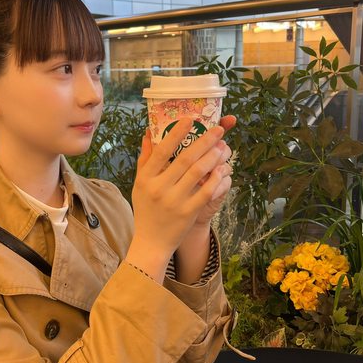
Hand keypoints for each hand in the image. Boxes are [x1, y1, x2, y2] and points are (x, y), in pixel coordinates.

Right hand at [125, 118, 231, 280]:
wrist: (151, 242)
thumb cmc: (146, 210)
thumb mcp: (140, 185)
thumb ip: (145, 159)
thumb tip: (148, 133)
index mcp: (146, 178)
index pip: (162, 151)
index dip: (176, 134)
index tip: (190, 120)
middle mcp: (159, 188)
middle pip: (185, 159)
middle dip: (204, 141)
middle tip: (218, 129)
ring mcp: (174, 201)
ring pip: (198, 173)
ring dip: (212, 157)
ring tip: (222, 146)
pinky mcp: (188, 212)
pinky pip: (206, 192)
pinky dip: (215, 179)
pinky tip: (222, 169)